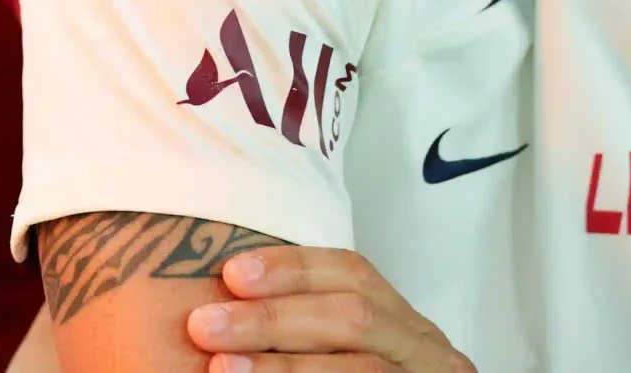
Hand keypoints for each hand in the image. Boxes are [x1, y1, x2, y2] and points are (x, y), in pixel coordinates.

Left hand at [185, 246, 477, 372]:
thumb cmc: (351, 372)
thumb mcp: (346, 354)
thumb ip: (308, 336)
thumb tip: (225, 311)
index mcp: (403, 326)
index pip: (354, 275)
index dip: (294, 268)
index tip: (232, 273)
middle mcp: (423, 352)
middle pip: (355, 318)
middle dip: (275, 318)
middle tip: (207, 324)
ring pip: (361, 368)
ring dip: (283, 366)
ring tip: (223, 367)